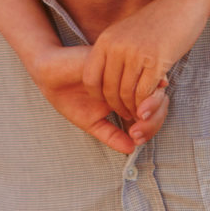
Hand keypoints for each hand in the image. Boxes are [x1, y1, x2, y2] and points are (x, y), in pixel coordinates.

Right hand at [26, 46, 167, 154]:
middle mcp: (132, 83)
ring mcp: (128, 71)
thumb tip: (132, 149)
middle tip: (137, 134)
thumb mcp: (92, 122)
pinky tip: (128, 104)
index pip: (153, 112)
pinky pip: (140, 74)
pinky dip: (140, 91)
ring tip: (135, 121)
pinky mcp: (121, 60)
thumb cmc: (70, 98)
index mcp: (129, 97)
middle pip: (160, 102)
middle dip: (153, 121)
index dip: (151, 127)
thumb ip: (112, 135)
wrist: (50, 76)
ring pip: (155, 88)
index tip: (137, 139)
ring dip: (149, 108)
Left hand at [84, 0, 208, 123]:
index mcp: (106, 40)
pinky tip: (149, 106)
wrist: (184, 5)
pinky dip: (145, 104)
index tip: (109, 102)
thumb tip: (107, 77)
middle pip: (108, 89)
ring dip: (131, 108)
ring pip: (126, 94)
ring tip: (137, 113)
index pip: (90, 77)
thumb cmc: (157, 21)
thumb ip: (114, 51)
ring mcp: (136, 54)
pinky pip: (144, 92)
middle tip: (126, 113)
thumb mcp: (127, 32)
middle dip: (117, 106)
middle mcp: (117, 47)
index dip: (97, 96)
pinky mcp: (157, 61)